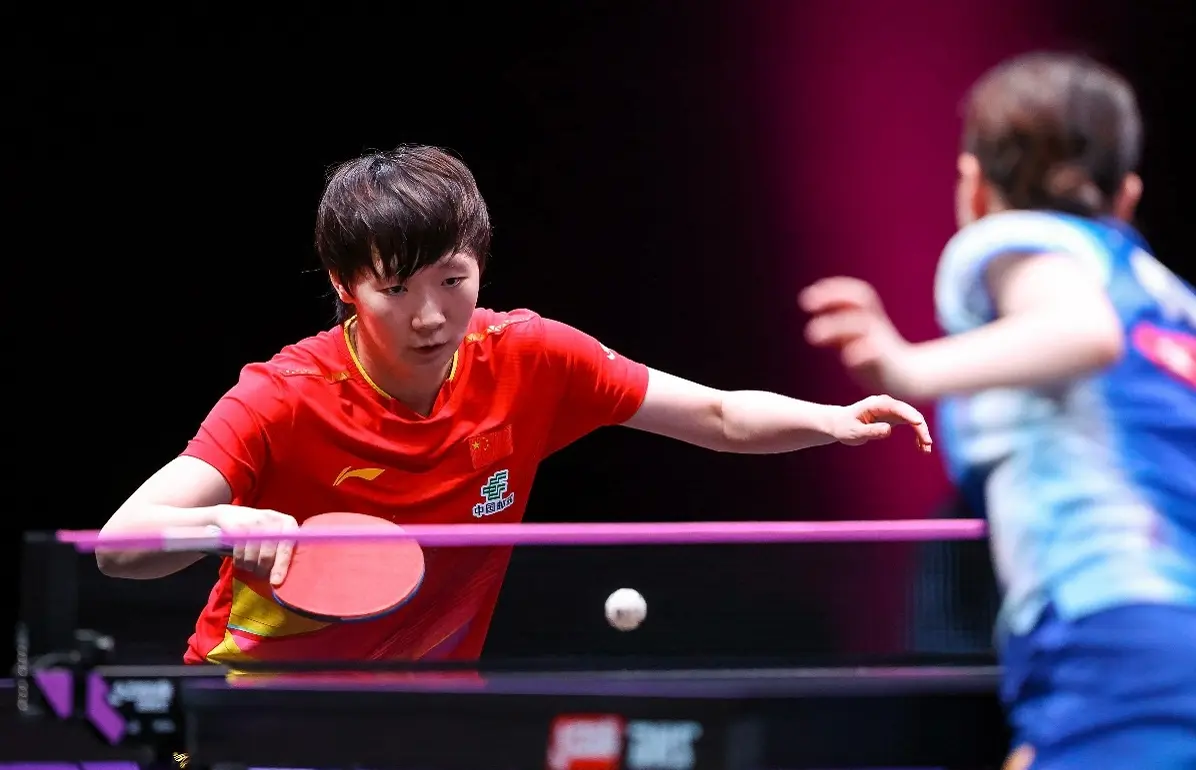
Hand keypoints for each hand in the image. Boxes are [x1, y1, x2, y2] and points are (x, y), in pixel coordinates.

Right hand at [212, 505, 299, 585]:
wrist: (232, 514)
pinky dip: (239, 562)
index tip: (276, 582)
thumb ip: (283, 548)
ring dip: (250, 567)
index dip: (281, 567)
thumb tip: (283, 576)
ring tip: (250, 566)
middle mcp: (273, 520)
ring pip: (253, 557)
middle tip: (259, 573)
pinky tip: (240, 561)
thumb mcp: (276, 532)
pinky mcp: (238, 528)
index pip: (286, 548)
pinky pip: (239, 554)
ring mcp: (255, 523)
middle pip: (267, 556)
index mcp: (288, 523)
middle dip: (262, 569)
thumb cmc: (261, 528)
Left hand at [799, 277, 912, 394]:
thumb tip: (813, 329)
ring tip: (812, 335)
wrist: (906, 379)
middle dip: (832, 298)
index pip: (855, 293)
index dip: (832, 290)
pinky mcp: (884, 362)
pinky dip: (861, 353)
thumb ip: (838, 332)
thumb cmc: (875, 358)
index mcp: (869, 315)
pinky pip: (875, 353)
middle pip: (859, 301)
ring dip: (835, 326)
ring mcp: (880, 341)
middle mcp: (875, 323)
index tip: (805, 298)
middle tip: (805, 304)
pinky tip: (846, 359)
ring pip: (861, 325)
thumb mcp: (856, 341)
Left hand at [830, 394, 932, 451]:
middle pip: (909, 413)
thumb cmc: (844, 427)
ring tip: (926, 449)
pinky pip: (910, 424)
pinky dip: (917, 434)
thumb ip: (871, 430)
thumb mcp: (855, 432)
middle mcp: (886, 404)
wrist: (839, 423)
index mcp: (876, 404)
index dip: (909, 414)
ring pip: (912, 419)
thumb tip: (888, 430)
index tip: (919, 423)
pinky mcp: (894, 417)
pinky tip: (921, 447)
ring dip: (921, 432)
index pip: (897, 407)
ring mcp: (892, 410)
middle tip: (927, 444)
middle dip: (920, 427)